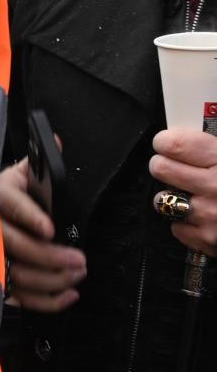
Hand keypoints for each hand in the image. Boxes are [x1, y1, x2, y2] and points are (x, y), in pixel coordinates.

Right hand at [0, 158, 83, 311]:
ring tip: (77, 274)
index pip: (8, 204)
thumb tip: (56, 142)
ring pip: (16, 272)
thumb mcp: (20, 176)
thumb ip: (39, 161)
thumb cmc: (7, 198)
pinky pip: (18, 296)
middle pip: (13, 244)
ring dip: (51, 279)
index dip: (29, 217)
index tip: (50, 229)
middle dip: (50, 256)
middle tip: (79, 260)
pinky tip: (68, 295)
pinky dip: (46, 301)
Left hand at [151, 128, 216, 254]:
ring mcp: (211, 216)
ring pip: (162, 199)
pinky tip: (204, 216)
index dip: (165, 142)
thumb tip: (191, 131)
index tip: (167, 143)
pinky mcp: (208, 240)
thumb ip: (216, 146)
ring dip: (173, 196)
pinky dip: (186, 222)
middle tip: (174, 166)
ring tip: (192, 193)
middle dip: (164, 165)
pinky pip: (177, 227)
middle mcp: (216, 187)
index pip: (174, 144)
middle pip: (160, 168)